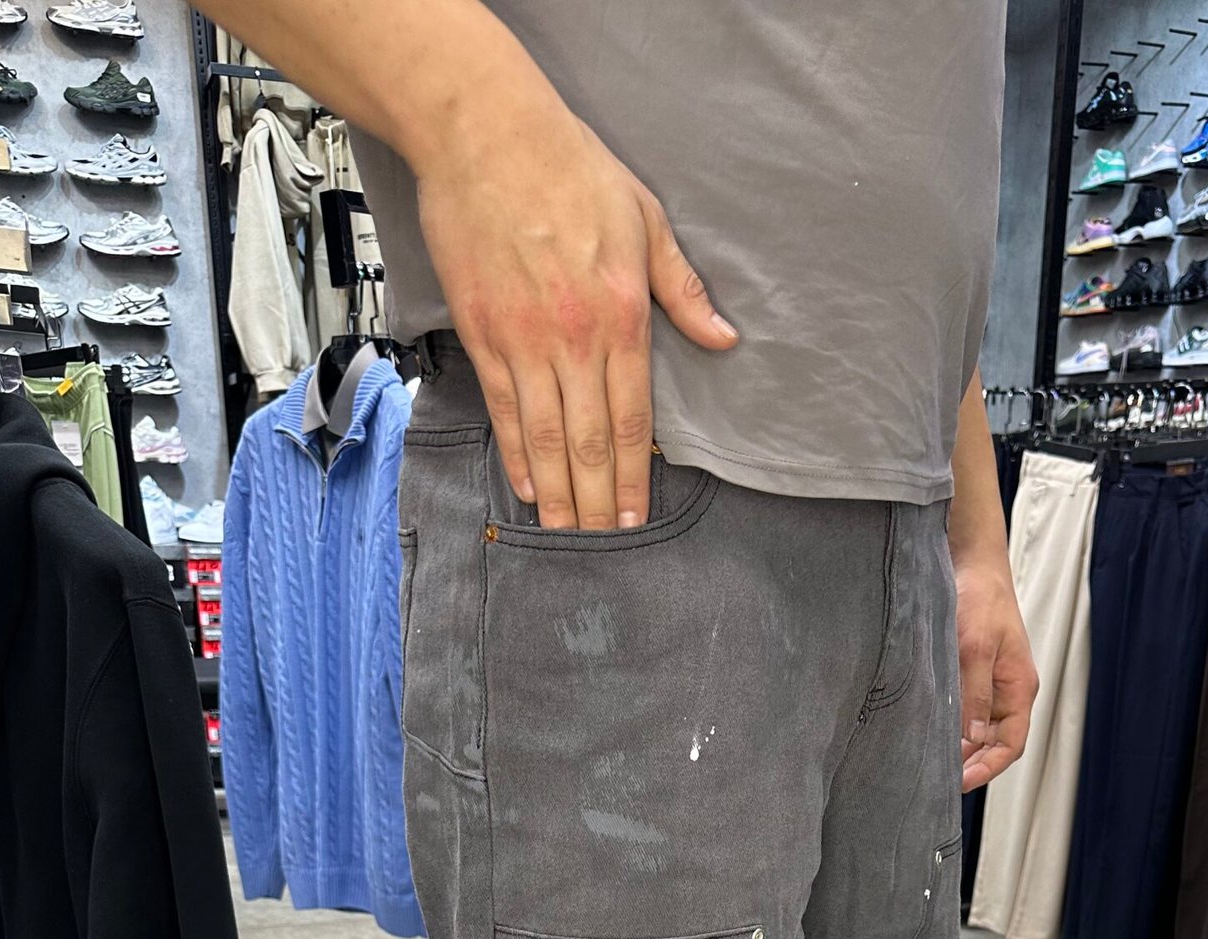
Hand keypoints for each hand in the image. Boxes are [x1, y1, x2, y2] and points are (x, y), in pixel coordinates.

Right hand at [415, 84, 737, 529]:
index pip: (632, 418)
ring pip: (545, 435)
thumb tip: (724, 338)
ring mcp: (523, 339)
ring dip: (558, 490)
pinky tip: (527, 485)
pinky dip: (516, 452)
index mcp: (621, 315)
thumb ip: (684, 291)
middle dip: (597, 498)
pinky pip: (504, 408)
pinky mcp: (483, 332)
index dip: (633, 474)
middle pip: (588, 440)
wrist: (485, 133)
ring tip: (566, 528)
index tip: (635, 512)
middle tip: (603, 538)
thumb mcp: (646, 220)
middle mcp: (573, 338)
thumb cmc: (568, 167)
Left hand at [953, 556, 1037, 792]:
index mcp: (1020, 688)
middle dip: (971, 763)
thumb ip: (975, 693)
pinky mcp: (972, 674)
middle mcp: (1008, 691)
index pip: (1011, 744)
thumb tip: (970, 736)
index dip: (989, 768)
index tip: (961, 782)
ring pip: (977, 729)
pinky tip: (928, 731)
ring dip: (958, 746)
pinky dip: (949, 724)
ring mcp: (991, 684)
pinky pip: (963, 709)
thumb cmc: (981, 599)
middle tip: (938, 779)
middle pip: (994, 743)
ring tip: (930, 760)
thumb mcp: (976, 648)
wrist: (971, 565)